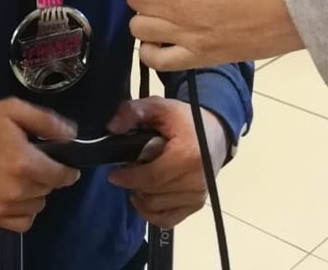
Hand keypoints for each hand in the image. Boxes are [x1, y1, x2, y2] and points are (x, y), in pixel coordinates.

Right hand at [0, 98, 80, 231]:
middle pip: (49, 189)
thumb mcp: (11, 110)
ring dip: (35, 193)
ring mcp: (3, 206)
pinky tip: (14, 195)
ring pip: (37, 205)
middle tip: (31, 162)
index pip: (61, 175)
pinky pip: (23, 222)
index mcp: (23, 161)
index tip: (65, 165)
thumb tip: (71, 134)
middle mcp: (16, 189)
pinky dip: (23, 210)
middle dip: (46, 175)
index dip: (67, 169)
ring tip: (19, 177)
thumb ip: (44, 120)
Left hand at [106, 97, 226, 228]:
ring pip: (156, 207)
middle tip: (128, 169)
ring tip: (138, 178)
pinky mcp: (197, 205)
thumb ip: (134, 112)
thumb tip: (111, 127)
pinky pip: (167, 220)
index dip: (128, 177)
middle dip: (134, 183)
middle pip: (151, 193)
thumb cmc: (185, 120)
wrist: (215, 132)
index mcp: (188, 156)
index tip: (112, 174)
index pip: (151, 177)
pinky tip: (144, 198)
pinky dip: (151, 213)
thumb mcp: (160, 106)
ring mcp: (198, 196)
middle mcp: (196, 180)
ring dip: (141, 196)